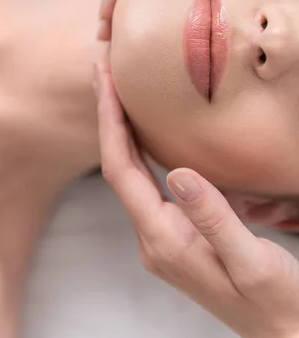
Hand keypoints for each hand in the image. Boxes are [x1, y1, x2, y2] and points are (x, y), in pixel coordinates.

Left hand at [94, 61, 298, 337]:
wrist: (282, 332)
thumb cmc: (273, 301)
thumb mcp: (251, 259)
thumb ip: (214, 218)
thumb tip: (179, 173)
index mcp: (163, 240)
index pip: (120, 170)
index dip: (110, 122)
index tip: (103, 81)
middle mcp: (153, 237)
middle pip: (118, 167)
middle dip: (108, 117)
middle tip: (102, 71)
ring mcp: (162, 236)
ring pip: (130, 173)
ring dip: (121, 131)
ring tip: (116, 91)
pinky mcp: (176, 233)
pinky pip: (148, 182)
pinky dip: (141, 149)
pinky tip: (145, 131)